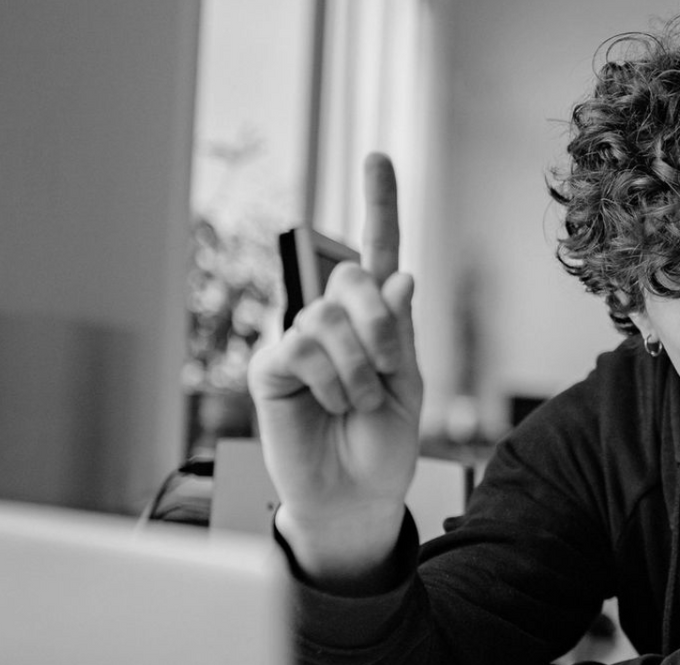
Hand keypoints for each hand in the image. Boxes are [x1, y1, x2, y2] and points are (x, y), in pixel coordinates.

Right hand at [248, 153, 423, 583]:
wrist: (355, 493)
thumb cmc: (382, 442)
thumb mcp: (406, 384)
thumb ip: (398, 331)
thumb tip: (399, 274)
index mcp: (377, 319)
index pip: (378, 251)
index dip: (378, 204)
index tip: (378, 156)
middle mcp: (335, 319)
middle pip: (353, 277)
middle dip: (380, 327)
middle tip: (384, 374)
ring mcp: (300, 338)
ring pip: (329, 318)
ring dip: (356, 370)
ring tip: (354, 405)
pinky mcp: (272, 364)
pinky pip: (302, 347)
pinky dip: (328, 381)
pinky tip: (328, 406)